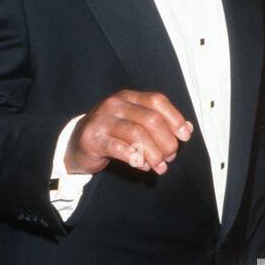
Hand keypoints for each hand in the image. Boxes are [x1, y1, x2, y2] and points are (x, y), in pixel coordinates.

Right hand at [64, 90, 193, 176]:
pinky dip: (136, 159)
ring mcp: (102, 120)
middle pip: (150, 119)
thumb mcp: (135, 123)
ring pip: (137, 134)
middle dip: (166, 141)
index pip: (157, 100)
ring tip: (160, 167)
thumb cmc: (112, 134)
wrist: (78, 144)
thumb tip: (186, 130)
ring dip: (154, 154)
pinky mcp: (93, 139)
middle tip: (170, 157)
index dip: (174, 118)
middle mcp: (115, 104)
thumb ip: (159, 124)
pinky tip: (143, 166)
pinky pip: (120, 149)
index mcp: (129, 97)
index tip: (184, 136)